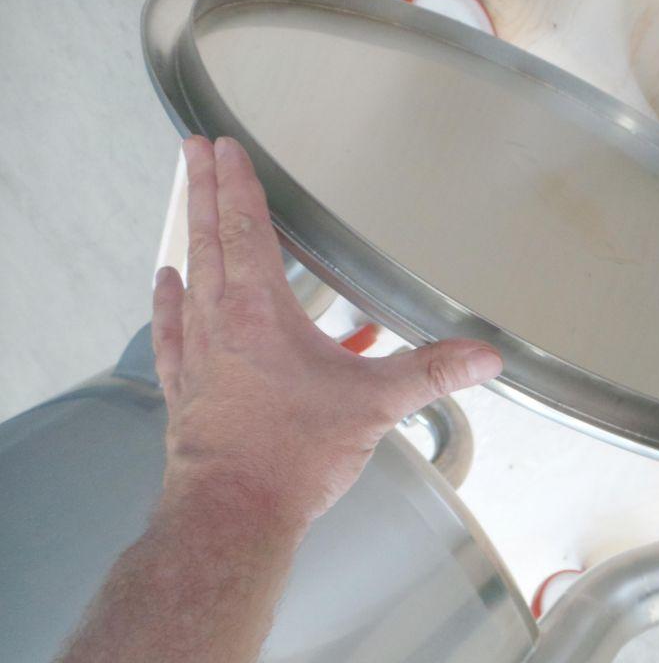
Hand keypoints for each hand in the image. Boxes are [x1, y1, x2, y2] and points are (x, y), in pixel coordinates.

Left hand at [151, 135, 501, 529]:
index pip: (246, 230)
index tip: (224, 148)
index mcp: (260, 313)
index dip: (237, 184)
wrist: (233, 515)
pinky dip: (168, 304)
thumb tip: (485, 356)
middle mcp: (219, 324)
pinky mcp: (186, 389)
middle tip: (192, 150)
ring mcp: (196, 357)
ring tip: (186, 208)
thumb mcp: (376, 406)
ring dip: (189, 237)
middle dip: (202, 190)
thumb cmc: (293, 456)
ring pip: (190, 279)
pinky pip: (171, 332)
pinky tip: (168, 288)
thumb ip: (432, 373)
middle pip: (208, 240)